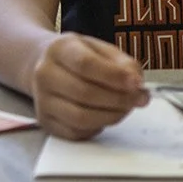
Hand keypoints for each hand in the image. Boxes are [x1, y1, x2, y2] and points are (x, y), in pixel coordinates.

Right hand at [30, 33, 148, 138]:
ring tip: (126, 108)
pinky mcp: (45, 122)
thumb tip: (137, 84)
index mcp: (59, 49)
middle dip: (119, 99)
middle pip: (84, 93)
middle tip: (140, 99)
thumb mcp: (100, 49)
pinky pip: (75, 132)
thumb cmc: (79, 57)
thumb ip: (122, 63)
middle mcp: (45, 74)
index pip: (86, 64)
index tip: (137, 83)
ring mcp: (42, 100)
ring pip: (80, 117)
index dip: (114, 76)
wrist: (45, 66)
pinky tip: (106, 116)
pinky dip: (97, 127)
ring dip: (111, 116)